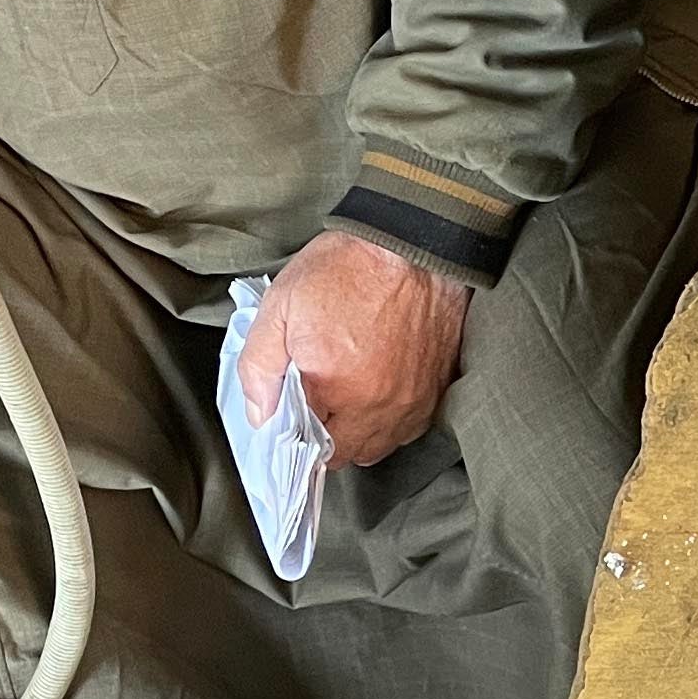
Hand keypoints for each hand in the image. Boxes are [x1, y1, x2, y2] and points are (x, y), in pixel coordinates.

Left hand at [240, 231, 470, 465]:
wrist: (413, 244)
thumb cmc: (348, 268)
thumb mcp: (281, 307)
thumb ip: (260, 368)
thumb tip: (260, 414)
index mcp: (334, 390)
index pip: (307, 445)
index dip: (294, 434)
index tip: (289, 415)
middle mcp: (378, 407)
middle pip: (345, 455)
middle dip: (325, 439)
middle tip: (314, 405)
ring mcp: (412, 402)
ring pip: (379, 447)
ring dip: (358, 434)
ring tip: (345, 401)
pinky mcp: (438, 390)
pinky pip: (408, 429)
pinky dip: (389, 421)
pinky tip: (376, 393)